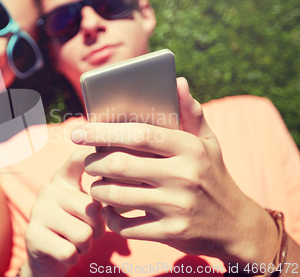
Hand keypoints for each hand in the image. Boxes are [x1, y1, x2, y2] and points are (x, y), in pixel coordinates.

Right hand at [22, 148, 104, 276]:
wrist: (49, 258)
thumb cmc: (77, 228)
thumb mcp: (89, 207)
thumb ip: (103, 193)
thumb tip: (126, 184)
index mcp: (64, 178)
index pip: (80, 158)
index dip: (98, 156)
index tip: (111, 156)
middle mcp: (48, 189)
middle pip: (93, 209)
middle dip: (98, 228)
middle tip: (88, 232)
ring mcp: (38, 211)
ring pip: (83, 233)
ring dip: (86, 246)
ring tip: (76, 242)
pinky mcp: (32, 235)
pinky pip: (69, 251)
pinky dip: (73, 258)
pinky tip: (65, 252)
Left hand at [71, 77, 278, 265]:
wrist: (235, 226)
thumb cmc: (212, 176)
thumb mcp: (208, 143)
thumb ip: (190, 113)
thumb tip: (178, 81)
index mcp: (190, 148)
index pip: (140, 134)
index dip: (104, 131)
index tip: (79, 131)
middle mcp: (185, 176)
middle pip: (120, 165)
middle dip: (94, 163)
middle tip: (87, 162)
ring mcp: (177, 207)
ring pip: (116, 196)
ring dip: (97, 190)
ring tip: (96, 184)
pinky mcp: (170, 233)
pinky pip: (124, 226)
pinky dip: (110, 218)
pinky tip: (110, 210)